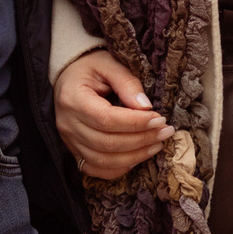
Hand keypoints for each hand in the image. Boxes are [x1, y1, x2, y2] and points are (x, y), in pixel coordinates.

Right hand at [54, 49, 170, 180]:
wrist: (67, 76)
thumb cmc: (89, 68)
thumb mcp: (108, 64)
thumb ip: (127, 83)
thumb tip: (146, 107)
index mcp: (73, 99)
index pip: (106, 119)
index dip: (136, 123)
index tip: (159, 119)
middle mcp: (68, 124)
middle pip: (107, 143)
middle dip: (141, 140)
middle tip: (165, 131)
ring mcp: (69, 141)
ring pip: (103, 160)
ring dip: (134, 156)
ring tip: (157, 144)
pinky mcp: (74, 151)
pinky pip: (95, 169)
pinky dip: (118, 168)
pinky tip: (137, 157)